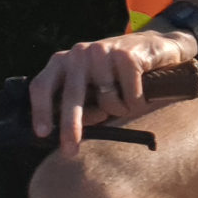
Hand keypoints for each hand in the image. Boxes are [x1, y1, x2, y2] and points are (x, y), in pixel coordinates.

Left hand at [29, 29, 196, 155]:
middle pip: (71, 96)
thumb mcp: (93, 87)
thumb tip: (68, 134)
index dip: (40, 110)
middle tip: (70, 151)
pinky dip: (137, 102)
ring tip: (128, 100)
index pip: (41, 86)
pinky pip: (129, 96)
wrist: (157, 46)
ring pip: (106, 101)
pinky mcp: (126, 55)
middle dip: (71, 127)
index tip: (42, 133)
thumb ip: (80, 105)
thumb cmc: (118, 74)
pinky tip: (142, 93)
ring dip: (120, 110)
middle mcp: (78, 53)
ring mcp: (102, 51)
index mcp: (63, 61)